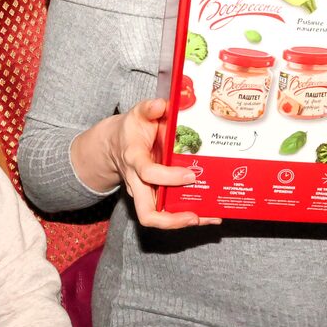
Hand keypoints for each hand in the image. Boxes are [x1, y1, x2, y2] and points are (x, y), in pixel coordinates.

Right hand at [109, 99, 221, 229]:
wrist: (114, 144)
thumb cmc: (130, 129)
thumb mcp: (137, 114)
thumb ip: (148, 108)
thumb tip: (160, 105)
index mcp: (134, 160)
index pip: (148, 174)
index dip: (169, 178)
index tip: (191, 175)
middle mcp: (137, 182)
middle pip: (147, 213)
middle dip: (171, 220)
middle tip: (195, 216)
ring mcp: (145, 192)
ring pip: (159, 217)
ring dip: (185, 221)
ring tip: (212, 217)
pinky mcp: (154, 196)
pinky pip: (168, 211)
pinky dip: (188, 216)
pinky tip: (209, 214)